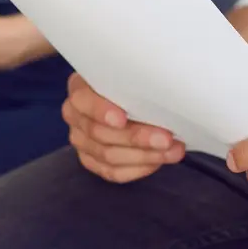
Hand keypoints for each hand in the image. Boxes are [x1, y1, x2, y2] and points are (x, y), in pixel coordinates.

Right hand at [63, 73, 184, 182]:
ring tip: (173, 151)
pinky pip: (112, 172)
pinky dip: (138, 169)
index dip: (101, 111)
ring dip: (145, 155)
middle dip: (136, 138)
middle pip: (99, 133)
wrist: (129, 98)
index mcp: (79, 88)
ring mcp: (81, 141)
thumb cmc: (132, 83)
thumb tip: (160, 91)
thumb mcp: (130, 75)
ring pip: (108, 156)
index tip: (122, 119)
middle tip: (166, 139)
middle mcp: (74, 115)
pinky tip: (158, 162)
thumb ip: (136, 82)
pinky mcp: (91, 161)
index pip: (82, 100)